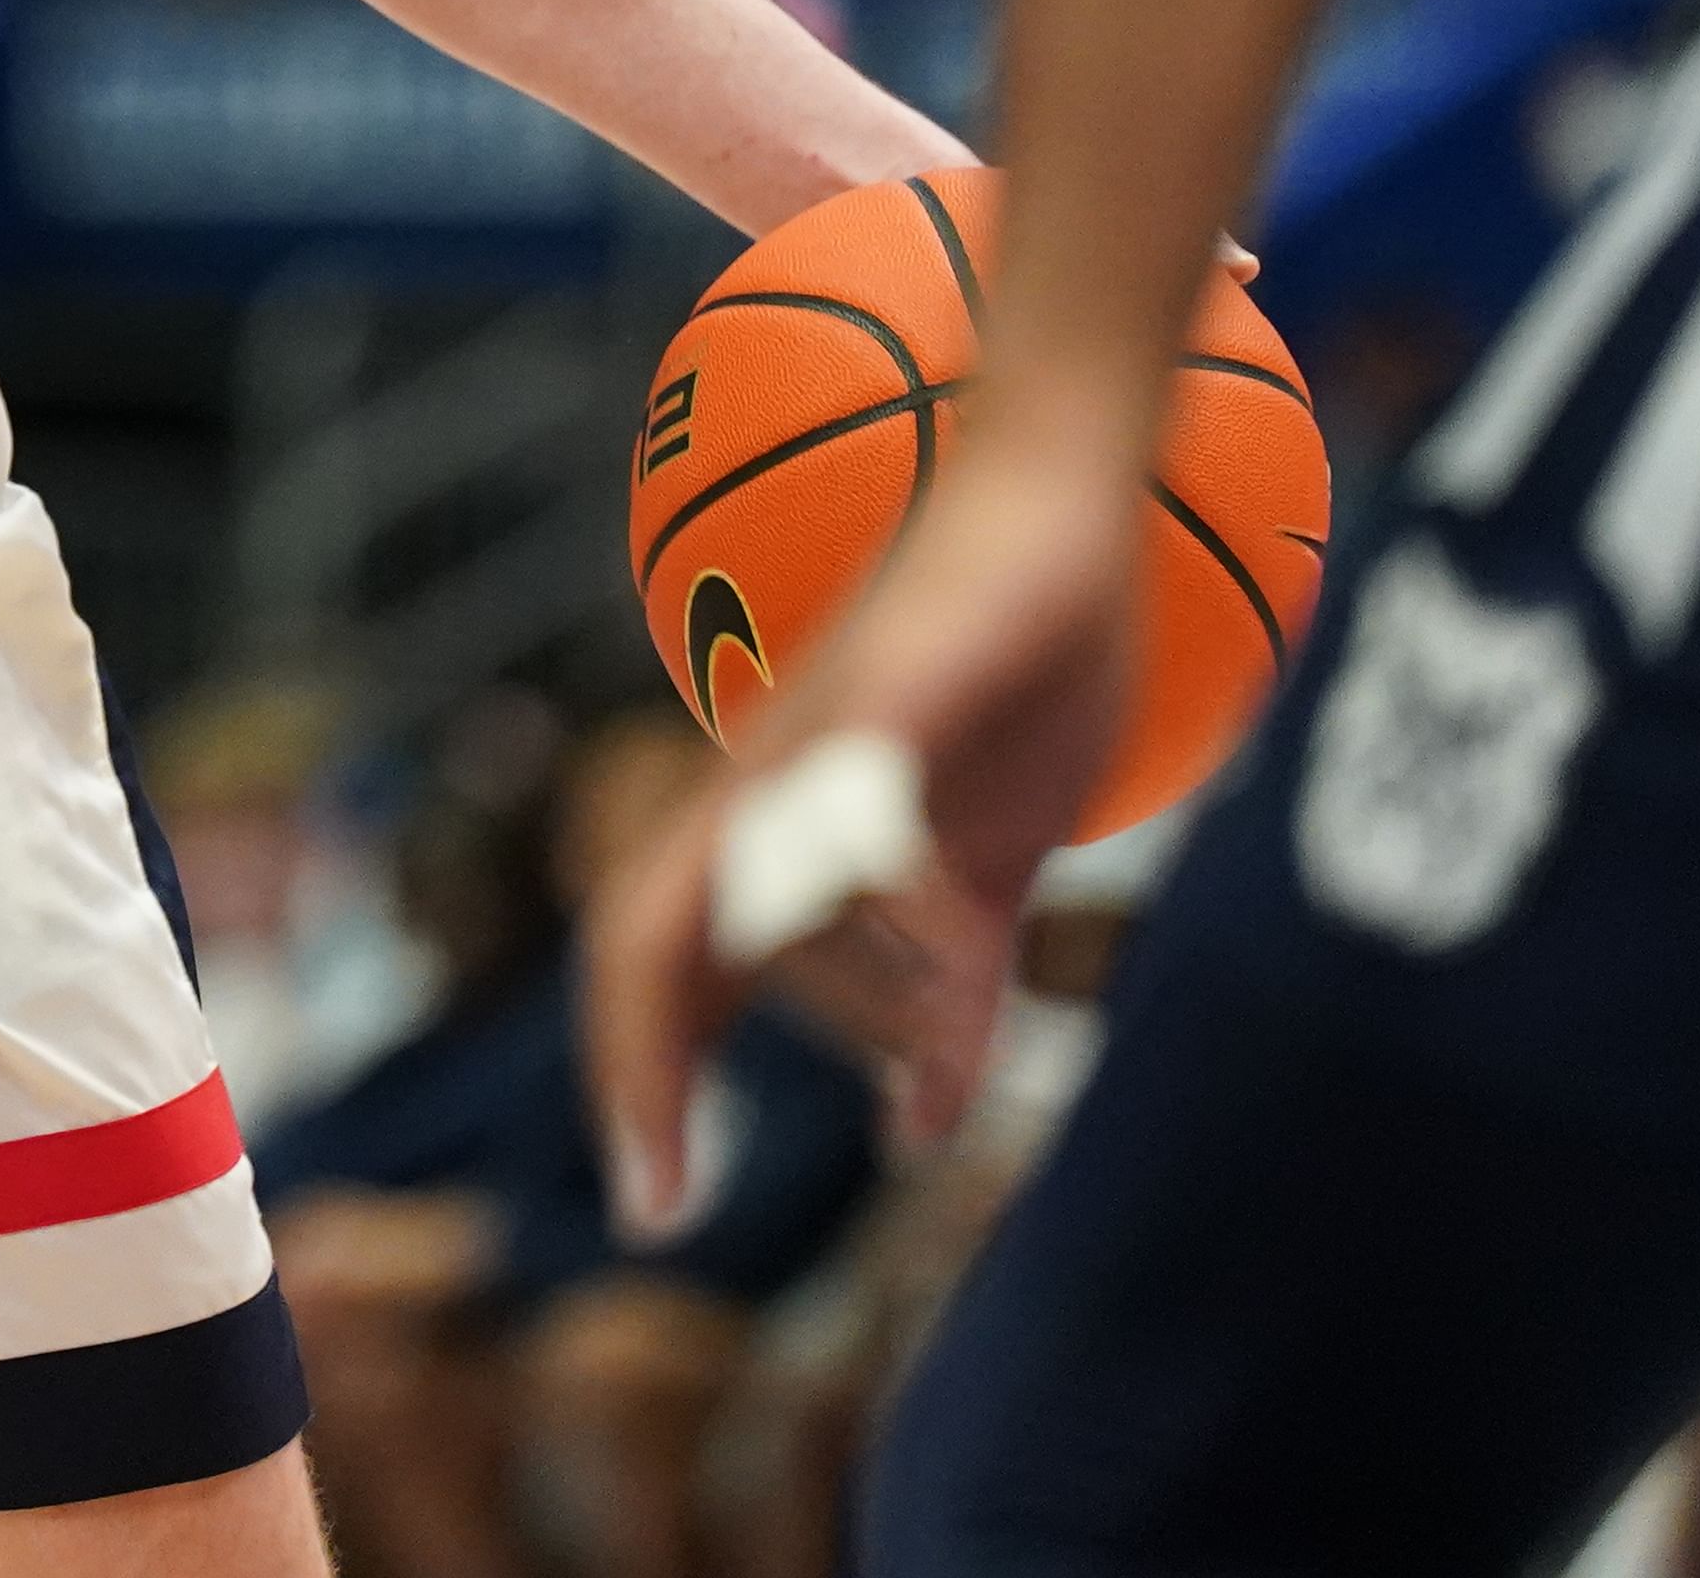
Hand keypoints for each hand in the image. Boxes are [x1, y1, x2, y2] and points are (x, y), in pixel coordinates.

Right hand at [582, 411, 1142, 1222]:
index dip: (635, 1068)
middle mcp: (793, 824)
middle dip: (667, 1083)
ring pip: (814, 982)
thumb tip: (798, 907)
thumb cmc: (990, 579)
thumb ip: (860, 790)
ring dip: (847, 1052)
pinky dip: (928, 1049)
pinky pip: (930, 978)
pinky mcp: (973, 848)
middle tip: (667, 1202)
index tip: (651, 1185)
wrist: (1064, 496)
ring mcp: (878, 842)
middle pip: (693, 973)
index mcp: (758, 794)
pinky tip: (938, 1107)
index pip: (652, 948)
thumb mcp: (926, 680)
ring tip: (914, 1119)